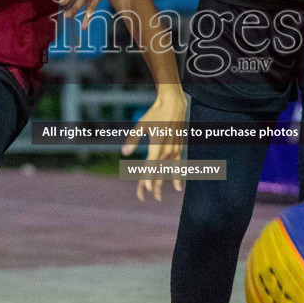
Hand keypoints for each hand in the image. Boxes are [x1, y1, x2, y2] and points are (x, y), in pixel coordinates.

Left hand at [121, 87, 187, 201]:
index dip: (147, 179)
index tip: (144, 191)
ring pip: (167, 172)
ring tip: (157, 197)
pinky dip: (177, 177)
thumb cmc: (155, 113)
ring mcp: (174, 150)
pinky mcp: (179, 148)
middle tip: (143, 198)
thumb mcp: (141, 124)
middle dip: (150, 186)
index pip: (151, 167)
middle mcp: (167, 151)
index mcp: (157, 146)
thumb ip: (133, 139)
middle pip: (158, 172)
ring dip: (161, 184)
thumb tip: (125, 152)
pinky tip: (177, 188)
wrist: (174, 104)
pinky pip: (178, 166)